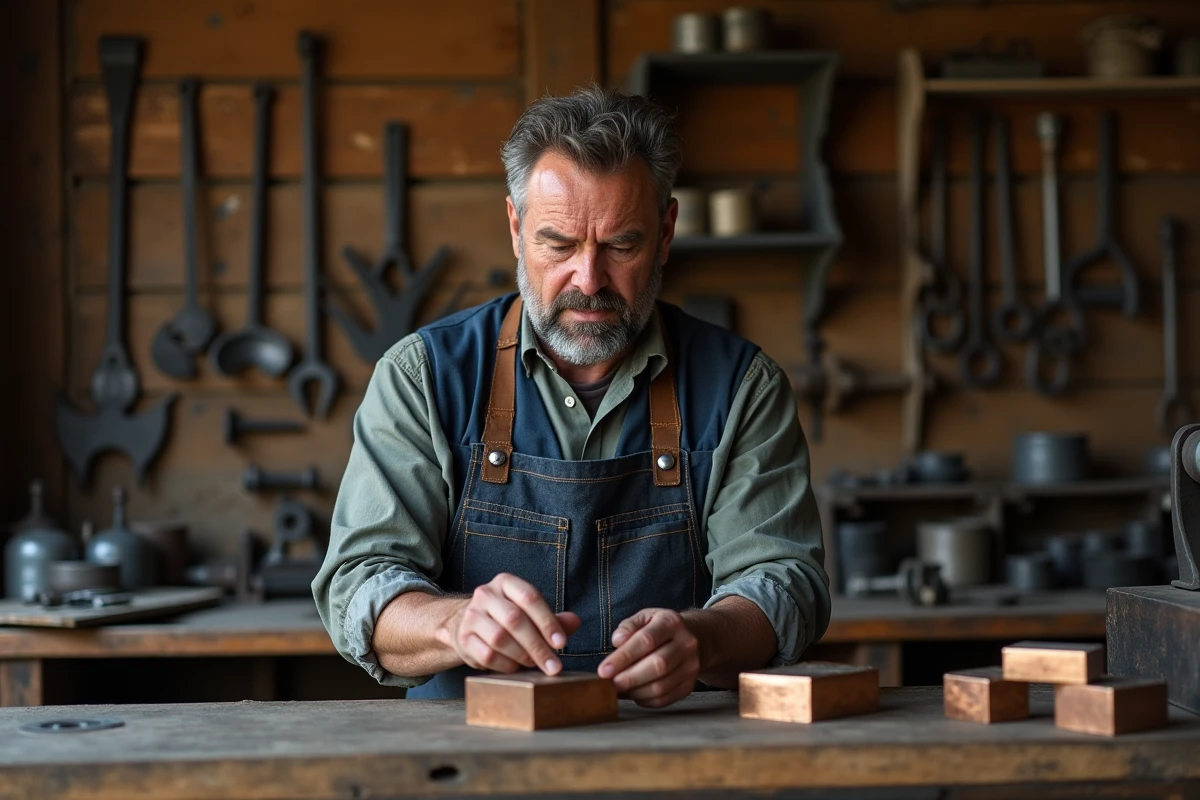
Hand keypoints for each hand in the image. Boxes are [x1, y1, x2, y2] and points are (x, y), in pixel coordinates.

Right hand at [441, 572, 579, 674]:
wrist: (466, 626)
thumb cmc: (507, 619)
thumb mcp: (530, 613)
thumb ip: (553, 618)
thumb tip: (575, 622)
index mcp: (506, 583)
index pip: (529, 597)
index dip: (547, 621)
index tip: (562, 643)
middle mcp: (485, 594)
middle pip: (514, 619)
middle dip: (537, 645)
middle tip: (553, 666)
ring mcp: (471, 616)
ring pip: (500, 638)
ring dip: (522, 656)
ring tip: (534, 664)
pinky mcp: (463, 638)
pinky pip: (487, 655)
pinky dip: (506, 665)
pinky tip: (516, 668)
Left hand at [596, 608, 701, 707]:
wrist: (695, 637)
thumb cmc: (660, 628)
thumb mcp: (645, 617)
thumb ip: (628, 626)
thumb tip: (617, 640)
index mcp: (671, 622)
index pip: (647, 640)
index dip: (624, 657)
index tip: (604, 670)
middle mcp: (686, 644)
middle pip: (657, 665)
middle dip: (629, 678)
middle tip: (609, 685)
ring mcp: (691, 666)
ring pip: (661, 686)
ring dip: (635, 692)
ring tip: (618, 690)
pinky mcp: (689, 684)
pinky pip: (665, 699)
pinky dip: (645, 700)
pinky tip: (633, 695)